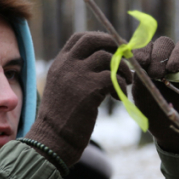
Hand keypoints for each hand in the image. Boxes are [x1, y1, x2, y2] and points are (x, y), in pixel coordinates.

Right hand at [26, 32, 131, 168]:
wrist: (53, 140)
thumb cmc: (61, 121)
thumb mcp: (63, 90)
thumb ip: (76, 75)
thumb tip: (104, 66)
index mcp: (59, 63)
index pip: (80, 38)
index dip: (100, 39)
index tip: (112, 50)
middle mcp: (66, 64)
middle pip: (94, 39)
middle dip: (114, 45)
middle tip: (126, 59)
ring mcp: (77, 74)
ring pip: (108, 58)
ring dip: (123, 69)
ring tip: (126, 83)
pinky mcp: (89, 88)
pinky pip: (114, 77)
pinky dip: (121, 85)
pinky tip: (119, 96)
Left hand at [131, 37, 178, 153]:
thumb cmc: (157, 113)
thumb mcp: (143, 97)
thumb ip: (140, 78)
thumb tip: (138, 62)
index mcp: (150, 62)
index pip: (145, 46)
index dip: (143, 50)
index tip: (141, 62)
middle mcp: (169, 58)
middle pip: (165, 43)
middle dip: (159, 56)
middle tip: (156, 74)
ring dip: (178, 54)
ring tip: (173, 70)